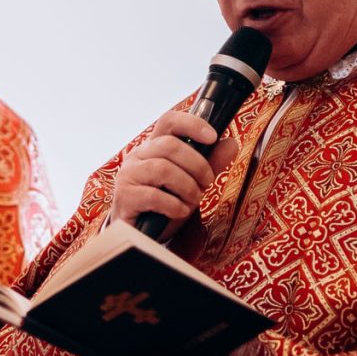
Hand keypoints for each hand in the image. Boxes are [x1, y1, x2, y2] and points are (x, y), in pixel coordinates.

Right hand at [109, 110, 241, 236]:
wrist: (141, 233)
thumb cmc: (166, 203)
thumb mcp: (192, 182)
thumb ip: (210, 163)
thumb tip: (231, 143)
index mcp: (154, 146)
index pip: (169, 121)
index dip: (192, 124)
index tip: (213, 137)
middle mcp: (138, 156)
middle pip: (169, 145)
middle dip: (197, 165)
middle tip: (207, 183)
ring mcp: (128, 175)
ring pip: (163, 169)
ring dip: (187, 187)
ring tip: (193, 200)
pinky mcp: (125, 197)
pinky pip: (154, 196)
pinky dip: (174, 205)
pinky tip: (180, 211)